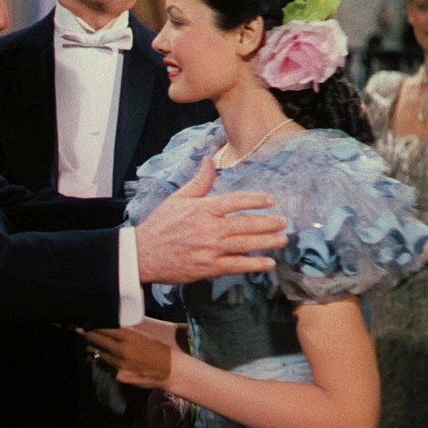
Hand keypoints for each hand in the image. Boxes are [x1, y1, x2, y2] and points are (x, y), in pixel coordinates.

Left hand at [84, 326, 172, 389]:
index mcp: (127, 336)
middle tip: (81, 328)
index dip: (91, 322)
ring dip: (93, 346)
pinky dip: (102, 359)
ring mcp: (118, 365)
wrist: (171, 371)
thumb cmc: (159, 348)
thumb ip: (126, 327)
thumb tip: (110, 318)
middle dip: (87, 333)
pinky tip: (105, 356)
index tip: (84, 319)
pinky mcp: (118, 376)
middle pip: (94, 339)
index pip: (101, 326)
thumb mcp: (143, 334)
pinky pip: (104, 365)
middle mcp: (120, 350)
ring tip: (92, 342)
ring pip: (96, 353)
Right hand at [135, 157, 287, 283]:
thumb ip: (199, 181)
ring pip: (246, 244)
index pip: (235, 201)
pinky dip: (254, 264)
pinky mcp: (209, 267)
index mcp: (203, 209)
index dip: (255, 200)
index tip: (270, 200)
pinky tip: (268, 263)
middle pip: (246, 224)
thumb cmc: (160, 224)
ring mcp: (211, 249)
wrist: (144, 253)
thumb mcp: (178, 198)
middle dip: (268, 223)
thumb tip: (210, 159)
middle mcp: (210, 228)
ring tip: (282, 240)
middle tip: (283, 222)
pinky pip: (237, 265)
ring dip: (267, 242)